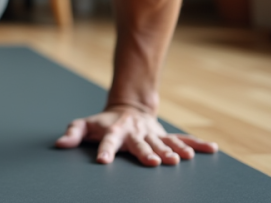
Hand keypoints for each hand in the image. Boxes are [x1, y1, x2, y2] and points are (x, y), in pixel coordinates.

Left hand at [54, 105, 216, 166]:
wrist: (127, 109)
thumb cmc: (103, 122)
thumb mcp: (85, 125)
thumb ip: (73, 133)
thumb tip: (59, 144)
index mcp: (114, 131)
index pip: (107, 141)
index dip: (104, 150)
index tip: (102, 161)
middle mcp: (135, 132)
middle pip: (140, 144)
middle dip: (147, 153)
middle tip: (154, 162)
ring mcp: (151, 134)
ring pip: (163, 143)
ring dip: (172, 151)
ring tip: (180, 160)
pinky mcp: (163, 136)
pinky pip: (182, 139)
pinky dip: (196, 144)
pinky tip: (210, 149)